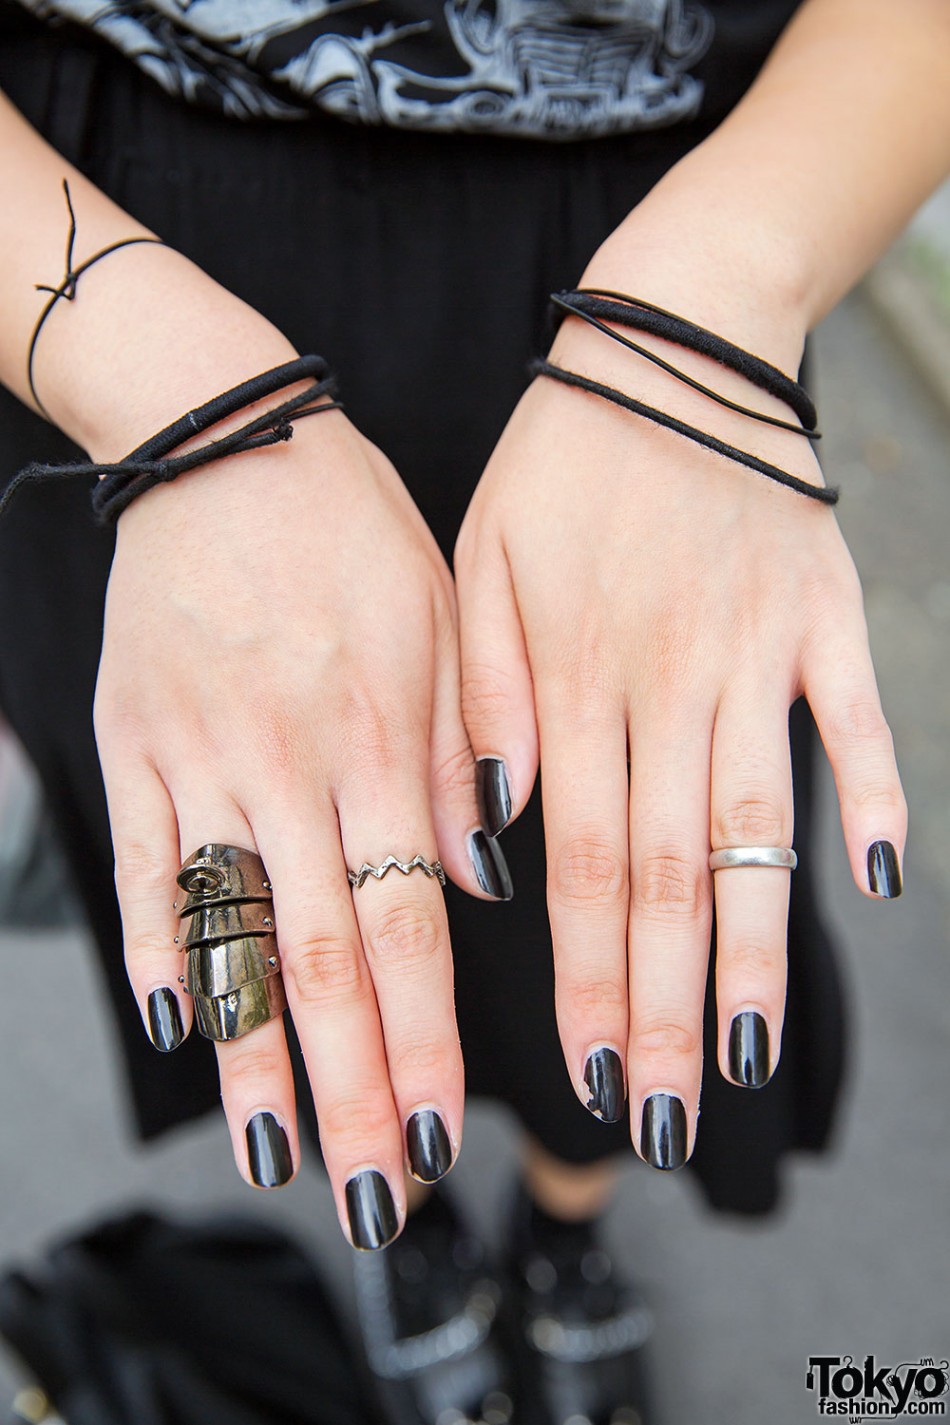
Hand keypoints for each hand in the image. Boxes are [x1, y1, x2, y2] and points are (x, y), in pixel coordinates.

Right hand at [94, 362, 494, 1245]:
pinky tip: (173, 1026)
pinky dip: (154, 945)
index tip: (444, 1131)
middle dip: (354, 1087)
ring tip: (280, 1154)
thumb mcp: (443, 624)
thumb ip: (457, 760)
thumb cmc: (353, 532)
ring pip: (233, 929)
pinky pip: (141, 860)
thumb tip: (481, 880)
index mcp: (378, 741)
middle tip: (372, 1196)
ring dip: (255, 1050)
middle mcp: (290, 767)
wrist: (230, 440)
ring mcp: (200, 759)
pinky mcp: (133, 742)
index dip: (427, 1035)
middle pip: (327, 956)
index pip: (411, 922)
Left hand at [454, 281, 905, 1166]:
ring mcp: (753, 653)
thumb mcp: (475, 569)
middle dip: (662, 1009)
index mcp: (572, 681)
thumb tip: (499, 830)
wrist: (664, 345)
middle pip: (661, 876)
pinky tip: (882, 879)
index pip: (574, 866)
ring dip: (756, 947)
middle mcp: (666, 685)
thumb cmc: (556, 466)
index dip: (585, 979)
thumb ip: (484, 703)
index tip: (592, 1077)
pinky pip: (853, 715)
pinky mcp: (823, 615)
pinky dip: (871, 791)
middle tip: (670, 1121)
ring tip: (753, 1054)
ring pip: (753, 826)